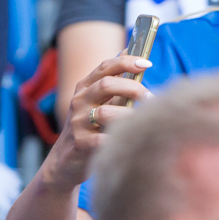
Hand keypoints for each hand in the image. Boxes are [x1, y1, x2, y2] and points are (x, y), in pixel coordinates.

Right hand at [46, 54, 150, 188]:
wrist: (67, 160)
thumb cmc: (92, 127)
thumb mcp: (102, 102)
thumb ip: (119, 83)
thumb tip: (140, 60)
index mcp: (86, 87)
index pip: (105, 67)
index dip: (126, 62)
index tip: (147, 63)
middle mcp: (80, 101)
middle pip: (106, 85)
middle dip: (133, 89)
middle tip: (152, 99)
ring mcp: (78, 122)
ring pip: (105, 113)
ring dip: (130, 116)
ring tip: (146, 122)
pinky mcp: (80, 143)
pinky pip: (103, 139)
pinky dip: (120, 138)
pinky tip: (134, 140)